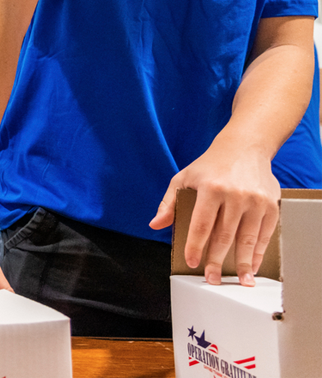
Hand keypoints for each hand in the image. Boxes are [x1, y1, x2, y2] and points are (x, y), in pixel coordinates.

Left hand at [150, 141, 279, 285]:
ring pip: (247, 238)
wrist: (244, 147)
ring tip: (238, 280)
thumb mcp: (184, 178)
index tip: (191, 262)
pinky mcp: (271, 205)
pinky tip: (252, 264)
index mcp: (210, 188)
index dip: (195, 246)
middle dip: (217, 261)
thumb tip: (155, 225)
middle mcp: (235, 194)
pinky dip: (259, 251)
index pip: (201, 224)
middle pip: (224, 235)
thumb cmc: (210, 165)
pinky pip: (265, 234)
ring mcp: (255, 200)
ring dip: (243, 263)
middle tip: (212, 278)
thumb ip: (169, 203)